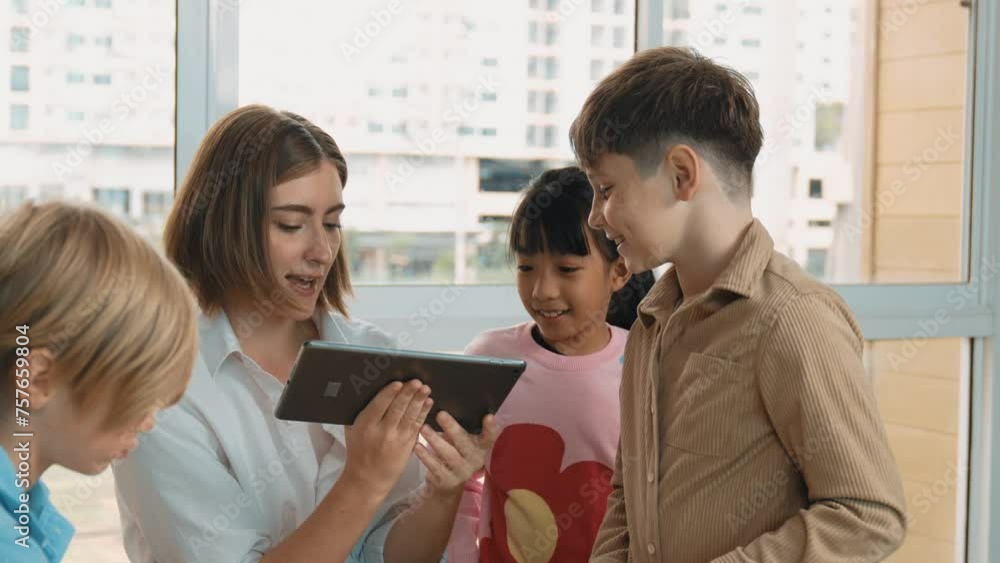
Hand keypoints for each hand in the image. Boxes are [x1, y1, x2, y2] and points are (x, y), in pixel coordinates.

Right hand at [343, 380, 432, 497]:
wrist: (367, 479)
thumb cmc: (358, 451)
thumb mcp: (352, 429)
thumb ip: (362, 411)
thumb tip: (370, 389)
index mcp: (365, 425)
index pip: (379, 405)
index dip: (390, 393)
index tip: (398, 383)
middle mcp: (381, 432)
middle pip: (397, 409)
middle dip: (408, 394)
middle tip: (416, 382)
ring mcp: (396, 439)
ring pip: (410, 416)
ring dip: (419, 401)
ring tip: (425, 389)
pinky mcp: (408, 445)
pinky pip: (417, 426)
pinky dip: (423, 413)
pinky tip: (428, 403)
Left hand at [414, 412, 499, 495]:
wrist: (447, 483)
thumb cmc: (455, 451)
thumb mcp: (462, 440)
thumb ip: (460, 426)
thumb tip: (445, 404)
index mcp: (482, 447)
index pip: (490, 436)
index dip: (491, 427)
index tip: (489, 416)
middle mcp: (475, 459)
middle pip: (465, 443)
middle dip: (452, 428)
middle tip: (440, 414)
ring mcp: (462, 471)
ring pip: (449, 454)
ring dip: (435, 440)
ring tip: (424, 428)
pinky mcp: (447, 480)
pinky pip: (436, 467)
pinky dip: (426, 456)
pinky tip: (418, 446)